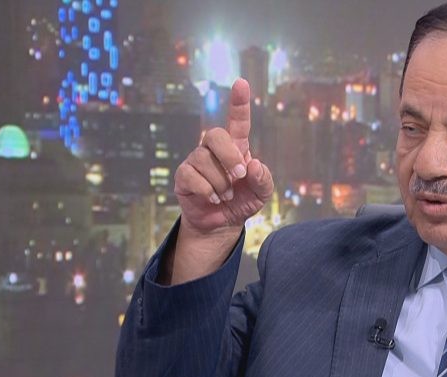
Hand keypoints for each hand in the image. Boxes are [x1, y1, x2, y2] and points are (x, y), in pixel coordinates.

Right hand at [174, 78, 274, 236]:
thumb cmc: (242, 201)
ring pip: (204, 160)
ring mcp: (197, 161)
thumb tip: (252, 164)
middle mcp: (214, 150)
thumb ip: (263, 178)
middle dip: (229, 155)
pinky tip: (213, 199)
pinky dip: (207, 191)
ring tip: (227, 195)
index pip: (237, 121)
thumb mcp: (262, 193)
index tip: (241, 83)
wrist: (222, 224)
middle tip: (239, 175)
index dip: (239, 102)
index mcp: (236, 147)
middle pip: (215, 135)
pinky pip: (192, 176)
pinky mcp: (183, 176)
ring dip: (221, 182)